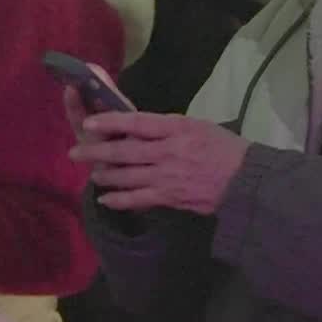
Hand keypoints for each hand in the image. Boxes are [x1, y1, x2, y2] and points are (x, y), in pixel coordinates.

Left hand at [68, 111, 249, 214]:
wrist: (246, 181)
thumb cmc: (224, 148)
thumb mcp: (197, 126)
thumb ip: (167, 127)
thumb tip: (139, 129)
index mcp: (177, 129)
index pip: (137, 122)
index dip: (110, 122)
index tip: (89, 122)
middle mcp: (168, 152)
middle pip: (124, 151)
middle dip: (96, 151)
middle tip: (74, 152)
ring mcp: (167, 176)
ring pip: (127, 176)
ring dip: (105, 175)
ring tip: (92, 173)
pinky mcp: (169, 197)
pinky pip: (138, 199)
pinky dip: (119, 200)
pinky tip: (105, 199)